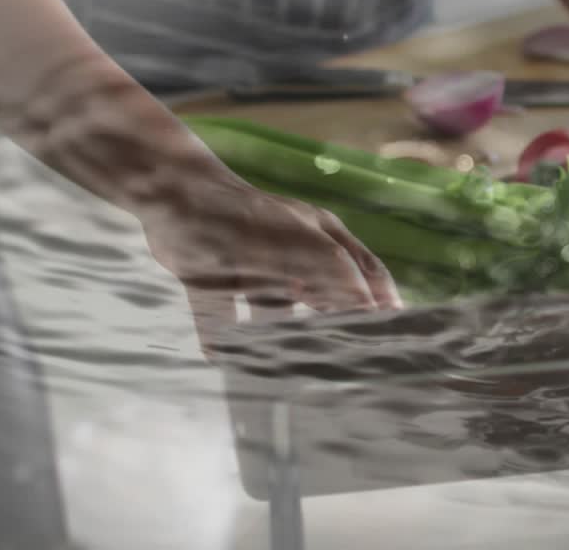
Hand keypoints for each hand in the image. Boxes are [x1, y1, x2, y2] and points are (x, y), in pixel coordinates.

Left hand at [140, 169, 400, 359]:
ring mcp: (252, 267)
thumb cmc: (246, 217)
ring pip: (273, 312)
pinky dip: (221, 339)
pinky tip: (223, 360)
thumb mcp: (302, 246)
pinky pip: (221, 316)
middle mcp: (292, 255)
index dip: (382, 304)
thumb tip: (373, 306)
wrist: (172, 195)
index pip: (365, 275)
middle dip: (336, 328)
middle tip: (349, 366)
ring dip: (280, 339)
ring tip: (292, 374)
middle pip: (322, 297)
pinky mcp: (211, 279)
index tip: (396, 338)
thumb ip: (337, 275)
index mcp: (322, 240)